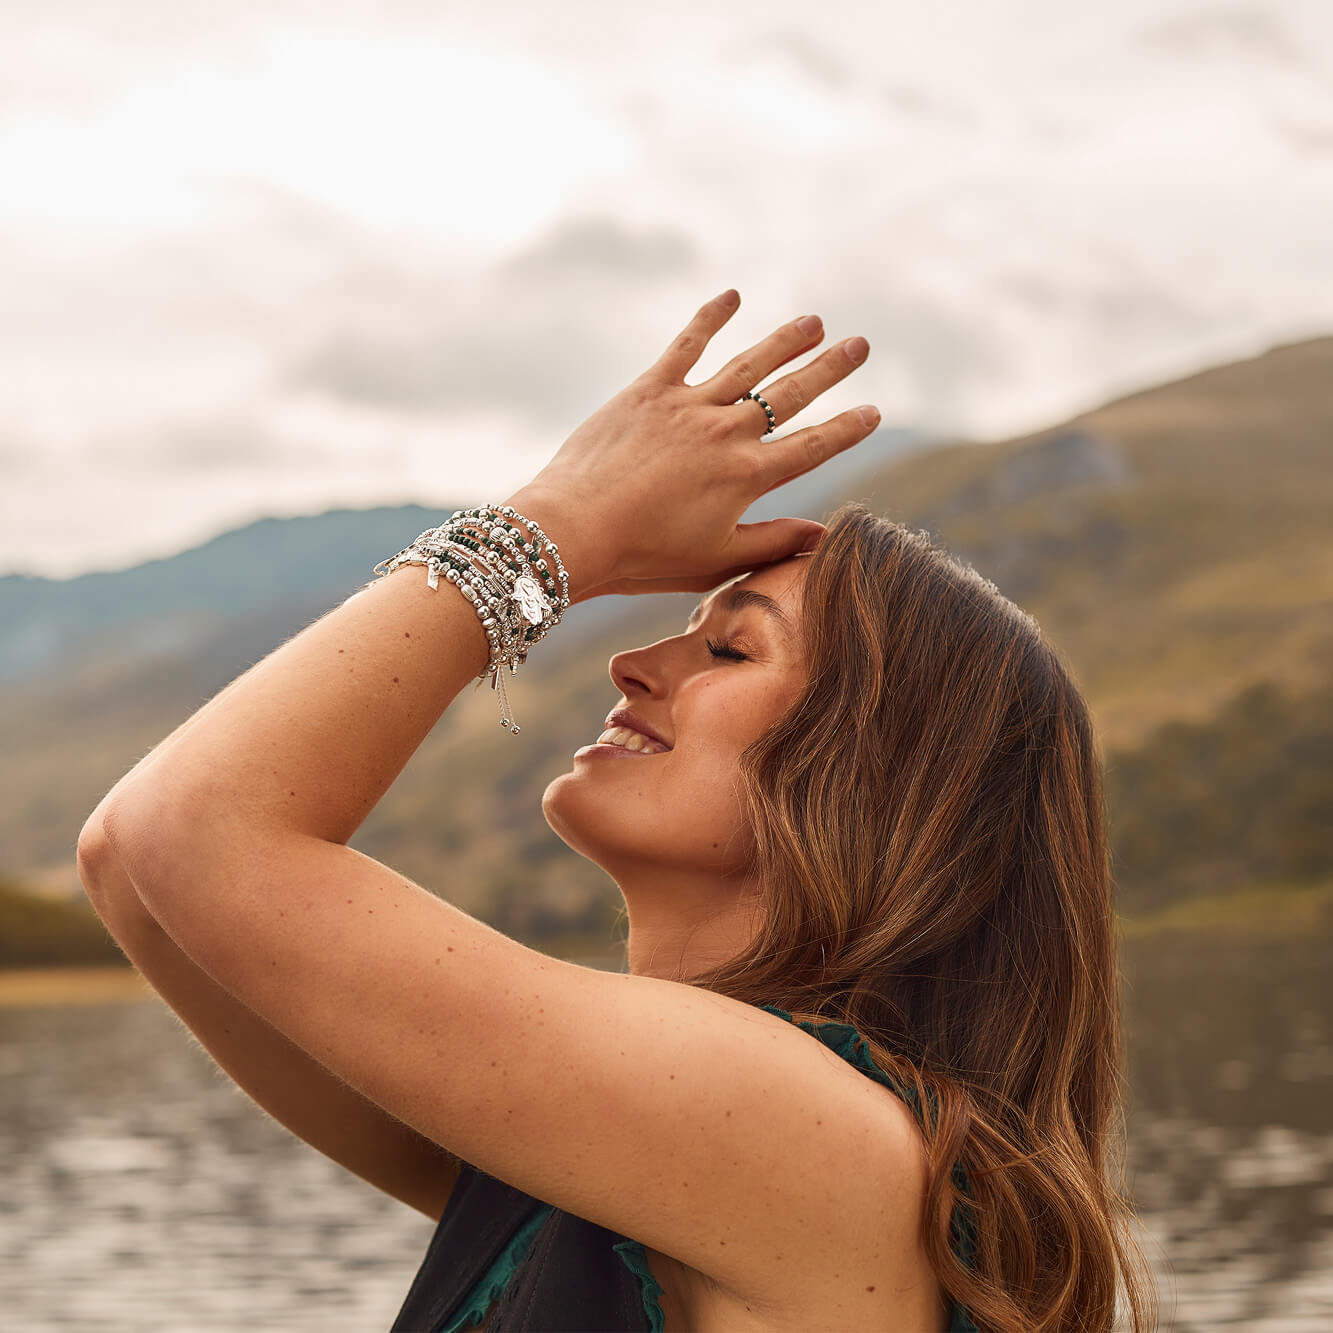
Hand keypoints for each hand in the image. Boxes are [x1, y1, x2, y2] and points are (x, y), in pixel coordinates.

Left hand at [506, 289, 877, 600]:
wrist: (575, 530)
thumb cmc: (643, 557)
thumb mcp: (715, 560)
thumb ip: (772, 543)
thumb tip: (822, 534)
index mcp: (748, 478)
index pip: (813, 447)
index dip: (847, 429)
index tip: (873, 411)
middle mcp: (727, 434)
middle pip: (790, 395)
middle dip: (829, 370)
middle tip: (860, 346)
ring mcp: (688, 407)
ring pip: (748, 365)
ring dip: (784, 341)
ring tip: (814, 322)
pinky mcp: (649, 391)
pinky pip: (686, 346)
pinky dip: (710, 318)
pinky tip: (732, 296)